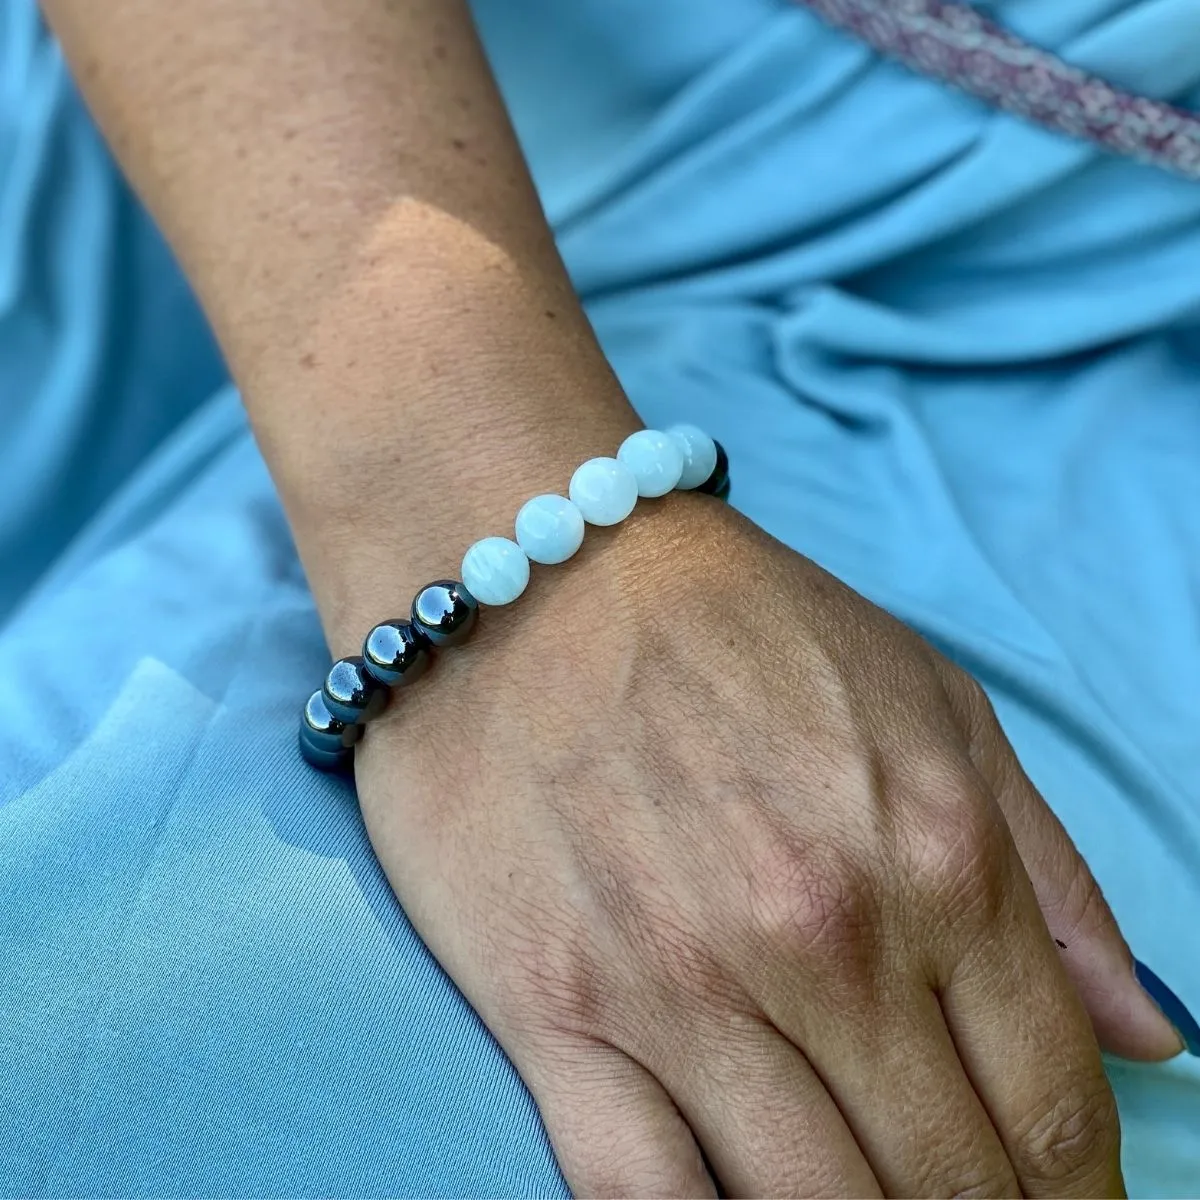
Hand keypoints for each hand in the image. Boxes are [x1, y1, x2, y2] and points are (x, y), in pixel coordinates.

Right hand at [353, 495, 1175, 1197]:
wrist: (531, 570)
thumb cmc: (735, 623)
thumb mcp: (932, 702)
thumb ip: (1052, 876)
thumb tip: (1150, 1036)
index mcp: (935, 857)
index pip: (1051, 1108)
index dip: (1074, 1197)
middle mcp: (818, 938)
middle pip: (944, 1185)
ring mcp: (678, 985)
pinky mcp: (553, 1009)